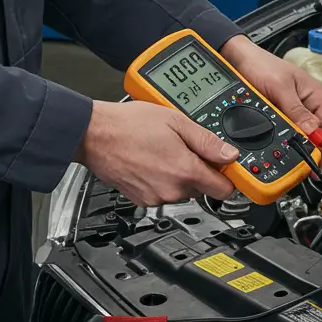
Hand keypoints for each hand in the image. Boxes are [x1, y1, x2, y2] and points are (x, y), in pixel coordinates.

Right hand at [77, 101, 237, 206]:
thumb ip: (207, 142)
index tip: (225, 166)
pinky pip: (163, 193)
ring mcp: (155, 197)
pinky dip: (161, 181)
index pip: (224, 190)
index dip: (227, 176)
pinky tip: (151, 162)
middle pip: (203, 189)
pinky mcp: (141, 200)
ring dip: (179, 176)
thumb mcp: (176, 122)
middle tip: (185, 149)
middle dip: (200, 172)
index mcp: (185, 172)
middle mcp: (172, 190)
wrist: (91, 134)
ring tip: (163, 152)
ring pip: (182, 192)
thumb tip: (229, 155)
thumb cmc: (127, 125)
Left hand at [221, 36, 321, 169]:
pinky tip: (282, 150)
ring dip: (299, 148)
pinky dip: (286, 142)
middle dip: (314, 151)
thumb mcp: (279, 87)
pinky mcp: (281, 117)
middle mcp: (308, 107)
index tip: (321, 161)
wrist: (237, 58)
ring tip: (294, 161)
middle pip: (319, 136)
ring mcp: (294, 114)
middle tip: (306, 167)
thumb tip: (312, 131)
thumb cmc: (261, 64)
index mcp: (315, 97)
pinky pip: (288, 134)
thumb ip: (296, 110)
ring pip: (303, 137)